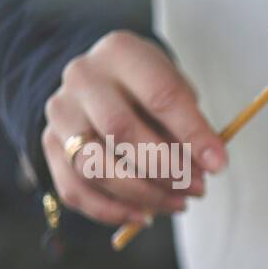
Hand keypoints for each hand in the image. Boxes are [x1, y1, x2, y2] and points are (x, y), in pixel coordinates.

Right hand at [40, 31, 226, 225]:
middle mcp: (82, 77)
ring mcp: (60, 111)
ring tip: (179, 203)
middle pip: (121, 130)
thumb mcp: (176, 88)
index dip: (193, 135)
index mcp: (121, 52)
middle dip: (166, 168)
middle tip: (198, 187)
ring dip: (143, 194)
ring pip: (95, 165)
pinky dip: (112, 211)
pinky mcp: (49, 144)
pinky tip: (144, 216)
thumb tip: (207, 166)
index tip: (218, 165)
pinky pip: (75, 189)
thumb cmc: (149, 89)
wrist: (102, 81)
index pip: (161, 95)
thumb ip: (190, 124)